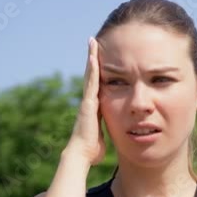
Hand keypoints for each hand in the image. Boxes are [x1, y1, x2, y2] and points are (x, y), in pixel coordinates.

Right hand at [64, 37, 106, 166]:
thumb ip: (105, 131)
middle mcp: (89, 100)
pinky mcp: (88, 103)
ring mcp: (87, 100)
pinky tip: (93, 57)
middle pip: (92, 74)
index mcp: (94, 106)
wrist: (81, 155)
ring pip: (90, 74)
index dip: (98, 70)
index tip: (100, 56)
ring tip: (92, 42)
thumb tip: (114, 135)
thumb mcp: (102, 135)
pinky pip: (92, 83)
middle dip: (93, 58)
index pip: (98, 84)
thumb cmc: (92, 149)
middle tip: (94, 41)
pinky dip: (92, 70)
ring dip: (91, 57)